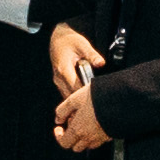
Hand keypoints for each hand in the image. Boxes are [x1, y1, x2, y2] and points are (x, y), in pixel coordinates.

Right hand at [48, 25, 109, 158]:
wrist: (58, 38)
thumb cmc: (70, 40)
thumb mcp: (82, 44)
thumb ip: (92, 54)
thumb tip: (101, 63)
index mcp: (64, 69)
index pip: (74, 88)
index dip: (83, 100)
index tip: (93, 108)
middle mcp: (59, 77)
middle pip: (70, 98)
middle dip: (79, 110)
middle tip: (92, 121)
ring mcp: (58, 81)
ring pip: (68, 99)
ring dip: (76, 109)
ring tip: (88, 121)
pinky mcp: (61, 82)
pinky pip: (68, 95)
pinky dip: (75, 103)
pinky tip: (83, 111)